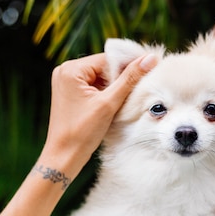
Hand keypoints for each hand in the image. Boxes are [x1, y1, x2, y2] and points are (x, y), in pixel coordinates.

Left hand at [43, 52, 157, 169]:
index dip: (128, 66)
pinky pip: (93, 87)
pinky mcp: (70, 94)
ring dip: (114, 87)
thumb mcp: (109, 103)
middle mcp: (65, 71)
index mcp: (71, 70)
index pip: (107, 59)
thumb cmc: (82, 132)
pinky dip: (105, 94)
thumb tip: (150, 58)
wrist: (64, 156)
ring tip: (126, 101)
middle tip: (138, 90)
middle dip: (121, 78)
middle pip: (103, 68)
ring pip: (100, 78)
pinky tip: (114, 105)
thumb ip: (129, 79)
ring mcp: (66, 83)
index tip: (148, 73)